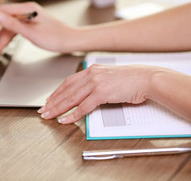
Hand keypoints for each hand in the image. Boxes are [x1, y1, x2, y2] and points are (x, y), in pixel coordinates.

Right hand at [0, 2, 74, 56]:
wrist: (70, 41)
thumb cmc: (56, 37)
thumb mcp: (31, 33)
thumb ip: (13, 25)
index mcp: (27, 9)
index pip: (3, 10)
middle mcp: (27, 11)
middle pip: (6, 21)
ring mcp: (29, 19)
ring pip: (10, 28)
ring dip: (2, 39)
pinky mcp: (31, 25)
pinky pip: (17, 31)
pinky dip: (10, 39)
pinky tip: (4, 46)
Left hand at [38, 64, 153, 123]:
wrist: (147, 78)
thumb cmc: (132, 79)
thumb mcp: (109, 77)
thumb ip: (96, 83)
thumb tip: (86, 94)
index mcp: (92, 70)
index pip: (68, 82)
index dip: (57, 92)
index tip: (49, 99)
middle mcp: (91, 74)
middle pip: (66, 90)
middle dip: (53, 102)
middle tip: (43, 110)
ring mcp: (96, 83)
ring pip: (71, 98)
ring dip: (58, 108)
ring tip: (49, 116)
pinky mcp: (102, 93)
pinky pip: (83, 106)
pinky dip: (72, 115)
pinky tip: (65, 119)